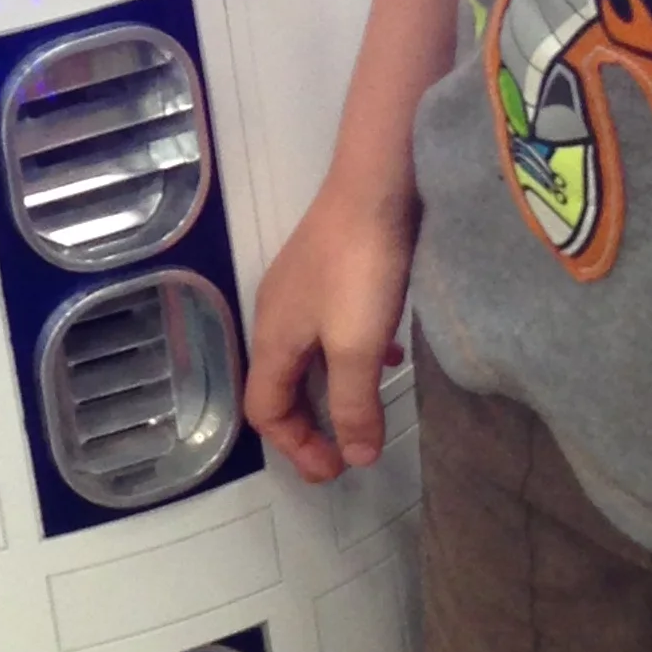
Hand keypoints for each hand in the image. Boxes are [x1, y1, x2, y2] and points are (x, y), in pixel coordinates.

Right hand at [243, 182, 418, 482]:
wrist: (376, 182)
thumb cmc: (361, 267)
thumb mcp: (358, 346)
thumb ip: (354, 405)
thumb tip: (356, 458)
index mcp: (273, 338)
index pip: (265, 411)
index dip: (295, 447)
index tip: (336, 470)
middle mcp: (276, 315)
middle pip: (281, 386)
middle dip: (310, 425)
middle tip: (346, 451)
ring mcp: (300, 289)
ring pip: (306, 358)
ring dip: (331, 390)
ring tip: (367, 408)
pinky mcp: (327, 269)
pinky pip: (327, 329)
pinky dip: (348, 354)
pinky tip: (386, 351)